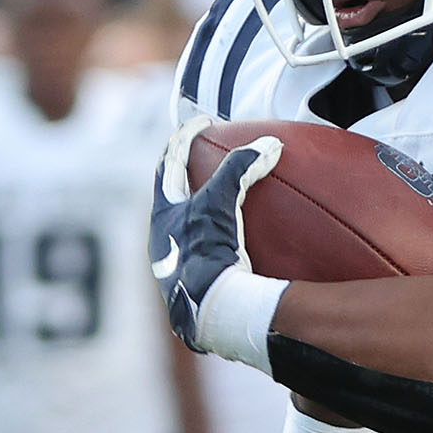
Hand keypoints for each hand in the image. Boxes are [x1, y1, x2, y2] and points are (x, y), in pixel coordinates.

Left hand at [150, 117, 279, 354]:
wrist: (208, 310)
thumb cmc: (207, 253)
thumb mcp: (220, 204)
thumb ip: (241, 169)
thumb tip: (271, 144)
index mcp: (162, 215)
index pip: (168, 163)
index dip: (184, 138)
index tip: (202, 122)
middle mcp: (161, 239)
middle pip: (170, 195)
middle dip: (182, 174)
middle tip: (202, 156)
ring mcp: (175, 266)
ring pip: (183, 228)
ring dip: (198, 210)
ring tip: (220, 199)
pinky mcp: (194, 289)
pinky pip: (205, 255)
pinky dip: (218, 242)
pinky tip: (239, 248)